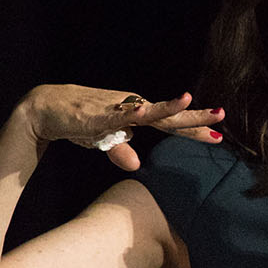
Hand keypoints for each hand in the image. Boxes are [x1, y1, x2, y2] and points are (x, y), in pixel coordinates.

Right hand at [19, 85, 223, 171]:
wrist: (45, 108)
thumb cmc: (78, 122)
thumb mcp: (103, 141)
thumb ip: (121, 151)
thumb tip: (136, 166)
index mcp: (138, 114)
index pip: (170, 123)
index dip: (193, 129)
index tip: (216, 136)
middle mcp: (133, 107)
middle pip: (169, 115)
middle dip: (195, 117)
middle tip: (221, 116)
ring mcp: (118, 108)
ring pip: (150, 110)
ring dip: (171, 108)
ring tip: (189, 100)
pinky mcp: (101, 113)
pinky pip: (123, 112)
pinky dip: (136, 111)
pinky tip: (147, 110)